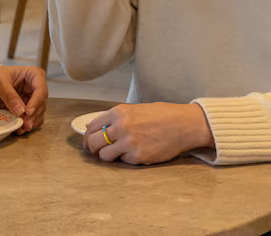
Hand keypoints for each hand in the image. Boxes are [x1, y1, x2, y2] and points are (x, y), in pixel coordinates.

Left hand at [0, 64, 47, 133]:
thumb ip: (9, 95)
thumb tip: (21, 111)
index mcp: (34, 75)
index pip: (41, 89)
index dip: (36, 102)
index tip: (28, 112)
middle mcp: (36, 87)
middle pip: (41, 103)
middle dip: (33, 116)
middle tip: (24, 124)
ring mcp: (32, 99)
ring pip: (38, 113)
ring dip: (31, 122)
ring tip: (20, 129)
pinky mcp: (27, 109)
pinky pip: (32, 119)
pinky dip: (27, 125)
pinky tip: (19, 129)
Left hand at [84, 103, 212, 164]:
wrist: (183, 124)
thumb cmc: (160, 115)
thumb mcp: (134, 109)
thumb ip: (114, 118)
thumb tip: (91, 127)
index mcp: (119, 112)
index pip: (92, 126)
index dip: (87, 136)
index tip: (89, 141)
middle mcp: (121, 127)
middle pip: (94, 142)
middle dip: (92, 148)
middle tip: (95, 151)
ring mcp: (129, 143)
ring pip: (104, 156)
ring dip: (107, 156)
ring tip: (115, 153)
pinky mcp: (138, 157)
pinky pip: (122, 161)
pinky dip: (125, 158)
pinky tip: (135, 152)